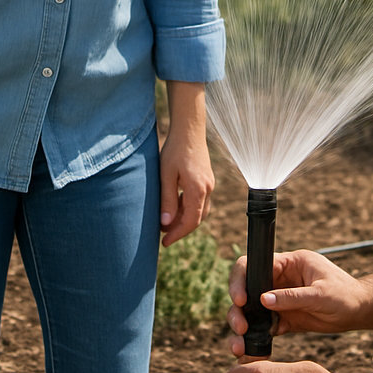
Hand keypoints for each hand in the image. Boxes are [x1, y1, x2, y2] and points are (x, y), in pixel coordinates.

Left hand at [159, 81, 214, 246]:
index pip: (191, 222)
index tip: (164, 242)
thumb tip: (166, 225)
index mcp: (198, 190)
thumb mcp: (166, 176)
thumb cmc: (175, 150)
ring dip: (184, 219)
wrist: (188, 130)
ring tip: (166, 222)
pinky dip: (187, 208)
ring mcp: (208, 184)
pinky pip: (199, 200)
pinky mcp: (206, 179)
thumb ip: (167, 200)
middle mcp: (207, 189)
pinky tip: (174, 206)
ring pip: (199, 210)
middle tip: (163, 235)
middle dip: (181, 229)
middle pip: (197, 219)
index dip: (177, 234)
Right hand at [227, 250, 364, 355]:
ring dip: (242, 326)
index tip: (240, 299)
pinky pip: (263, 328)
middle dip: (237, 309)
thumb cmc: (346, 294)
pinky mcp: (283, 318)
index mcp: (288, 263)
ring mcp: (280, 299)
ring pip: (251, 311)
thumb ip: (293, 297)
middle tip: (240, 327)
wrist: (361, 312)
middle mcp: (279, 279)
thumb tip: (263, 300)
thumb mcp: (321, 294)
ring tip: (239, 347)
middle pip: (247, 289)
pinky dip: (254, 339)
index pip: (254, 265)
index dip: (241, 279)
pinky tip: (248, 352)